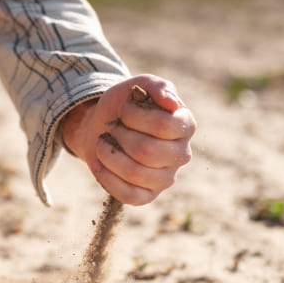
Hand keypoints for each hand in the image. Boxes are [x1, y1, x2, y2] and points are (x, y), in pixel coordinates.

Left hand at [61, 74, 195, 204]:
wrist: (101, 127)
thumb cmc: (124, 106)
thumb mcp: (138, 86)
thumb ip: (157, 86)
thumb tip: (172, 102)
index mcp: (185, 125)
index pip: (163, 125)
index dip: (135, 116)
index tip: (123, 109)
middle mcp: (181, 154)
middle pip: (147, 151)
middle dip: (119, 136)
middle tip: (112, 128)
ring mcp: (166, 178)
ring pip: (135, 174)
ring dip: (109, 155)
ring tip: (102, 143)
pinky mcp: (148, 195)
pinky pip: (129, 196)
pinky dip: (108, 179)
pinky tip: (98, 165)